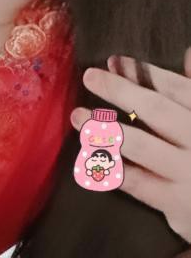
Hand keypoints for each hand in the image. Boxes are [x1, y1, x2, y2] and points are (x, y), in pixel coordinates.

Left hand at [70, 47, 190, 243]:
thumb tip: (188, 53)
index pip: (177, 88)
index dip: (145, 72)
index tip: (113, 61)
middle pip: (157, 110)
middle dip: (120, 91)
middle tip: (89, 76)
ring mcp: (189, 174)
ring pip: (143, 146)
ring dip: (106, 129)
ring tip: (78, 116)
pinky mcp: (178, 205)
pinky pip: (139, 184)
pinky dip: (113, 168)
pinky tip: (89, 157)